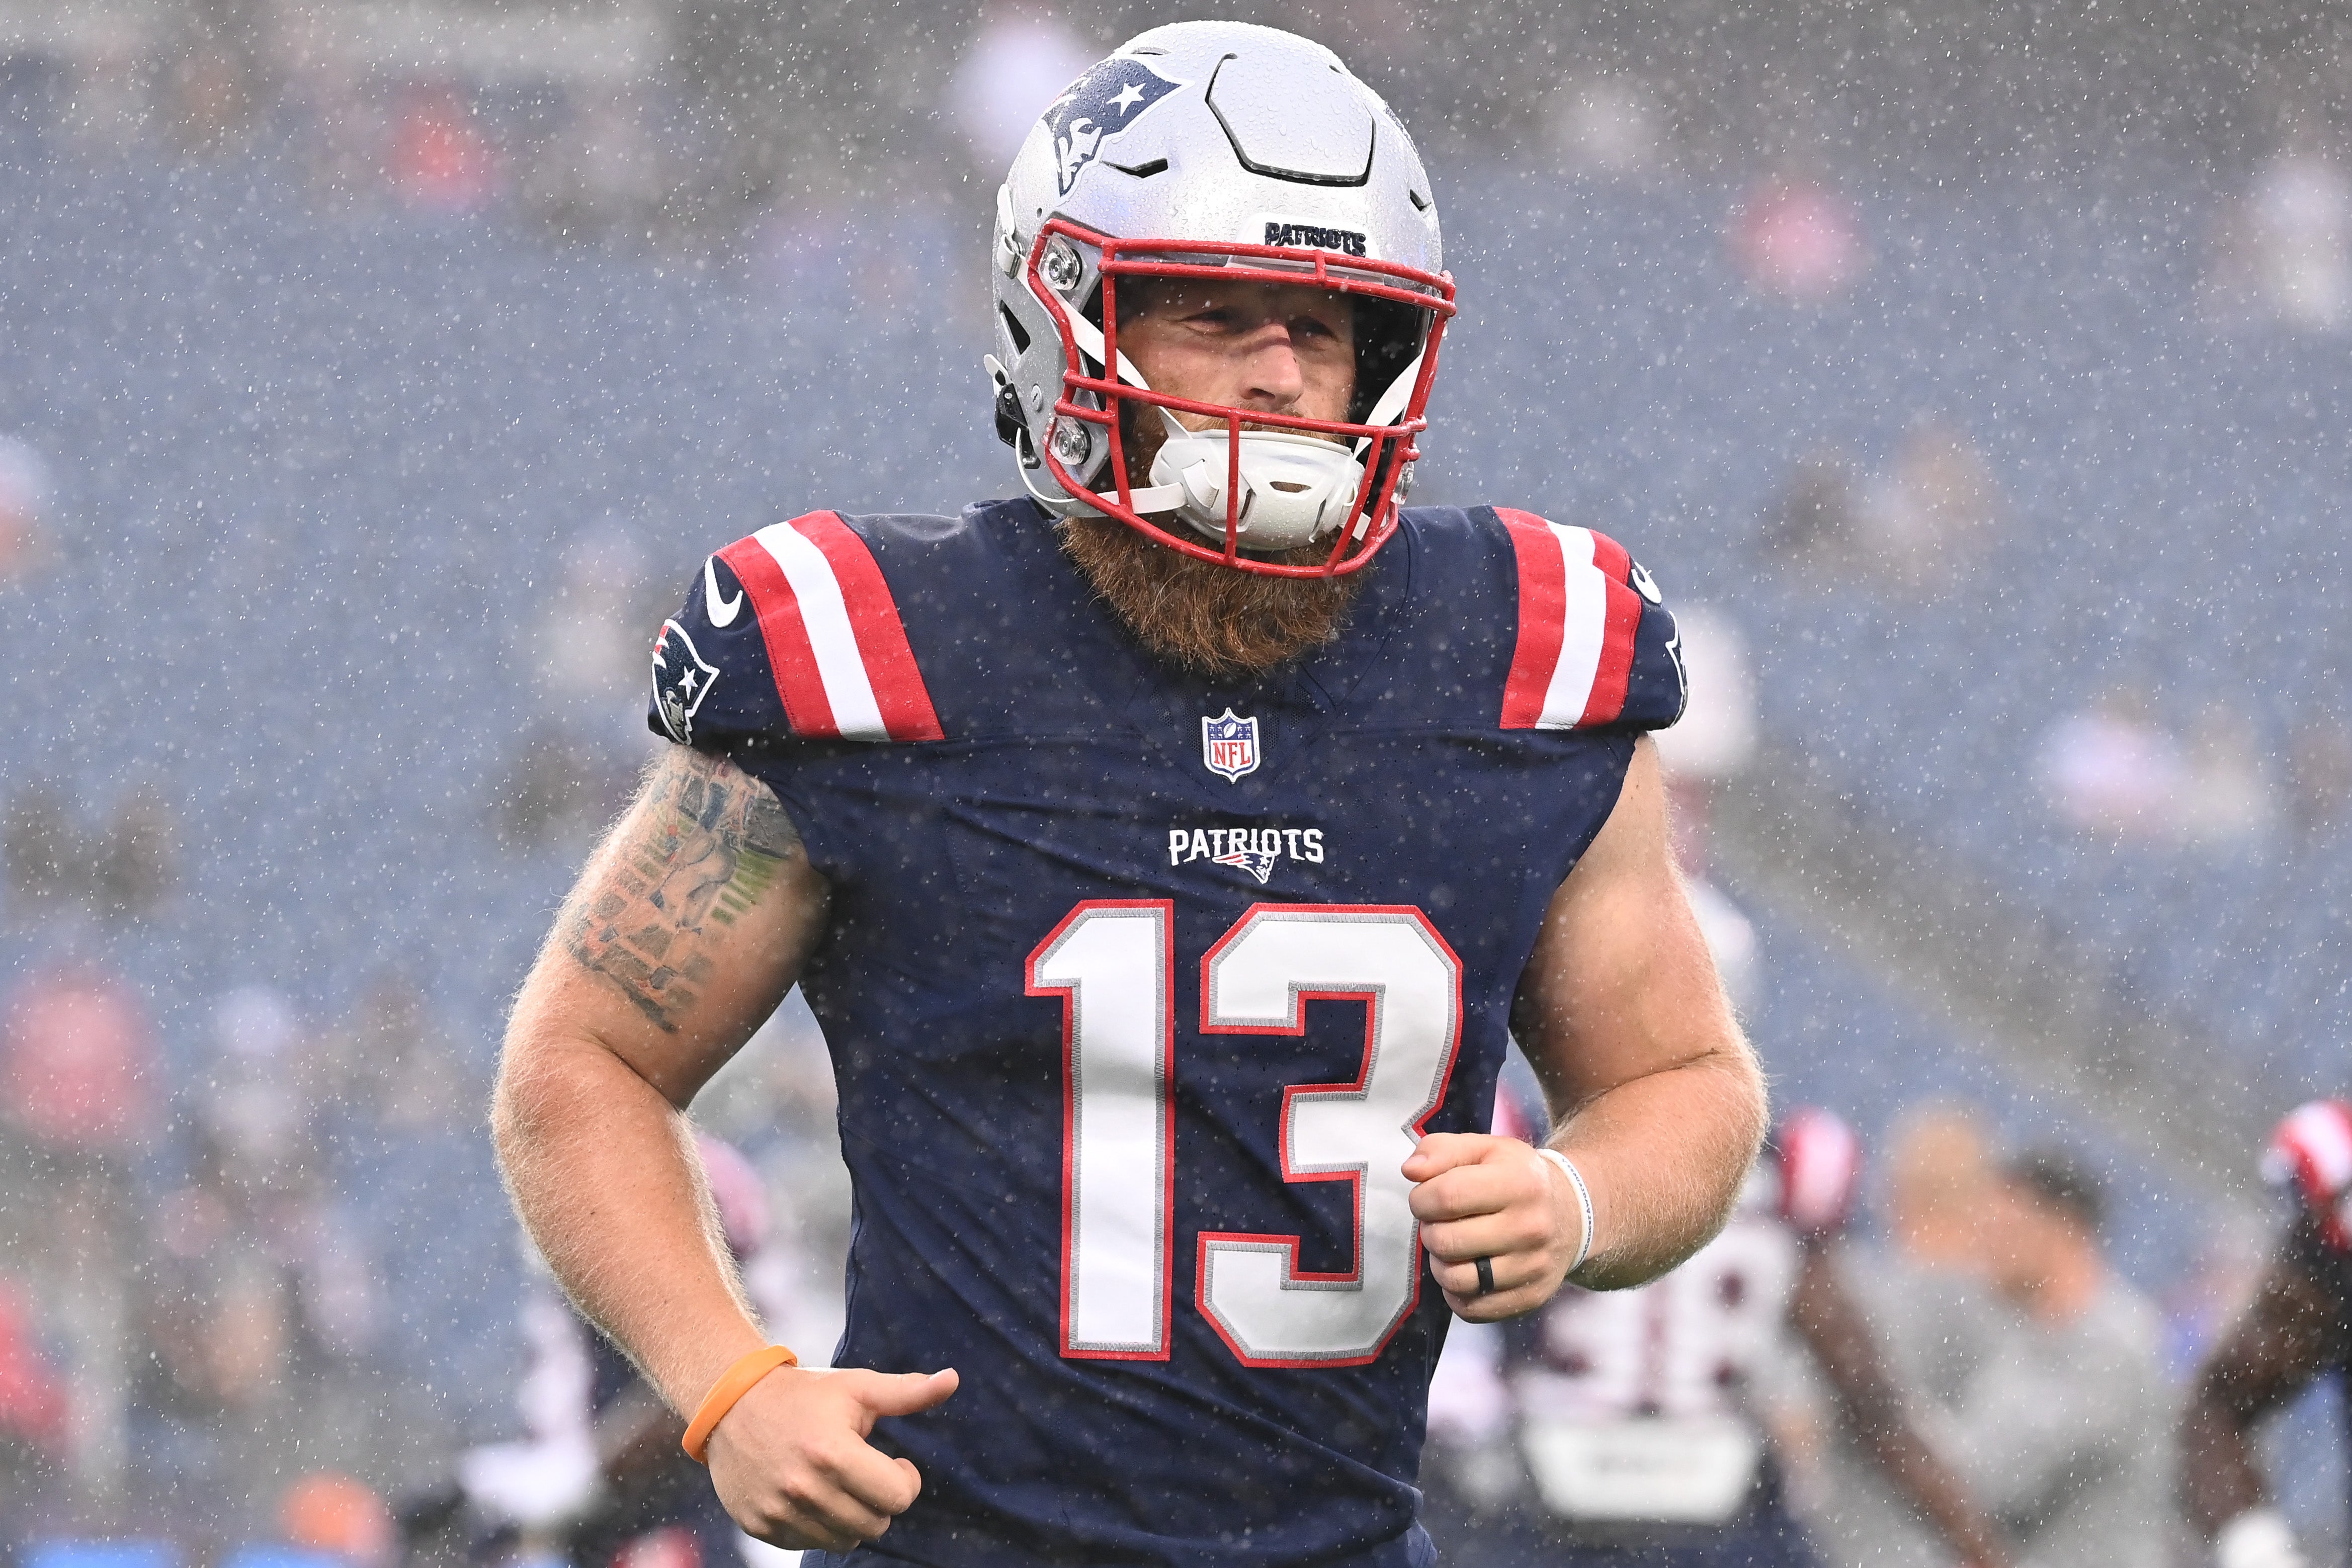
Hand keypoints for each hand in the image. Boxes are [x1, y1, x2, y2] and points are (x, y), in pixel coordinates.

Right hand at [705, 1365, 959, 1549]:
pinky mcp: (760, 1525)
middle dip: (880, 1500)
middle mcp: (804, 1488)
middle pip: (875, 1524)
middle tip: (866, 1473)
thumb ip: (905, 1393)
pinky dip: (819, 1526)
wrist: (731, 1403)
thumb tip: (952, 1380)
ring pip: (844, 1540)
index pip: (897, 1497)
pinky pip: (808, 1544)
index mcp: (833, 1452)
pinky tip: (812, 1495)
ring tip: (840, 1484)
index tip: (894, 1461)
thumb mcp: (856, 1387)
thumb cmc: (804, 1394)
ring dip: (852, 1516)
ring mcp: (779, 1511)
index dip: (904, 1480)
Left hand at [1406, 1133, 1583, 1321]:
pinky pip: (1471, 1309)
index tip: (1425, 1198)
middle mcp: (1531, 1227)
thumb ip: (1442, 1150)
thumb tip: (1411, 1171)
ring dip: (1440, 1263)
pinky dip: (1457, 1292)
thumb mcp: (1485, 1149)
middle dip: (1430, 1230)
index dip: (1421, 1199)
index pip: (1446, 1196)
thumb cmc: (1516, 1177)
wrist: (1570, 1213)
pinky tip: (1467, 1268)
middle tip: (1442, 1222)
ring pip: (1455, 1279)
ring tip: (1453, 1246)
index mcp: (1519, 1182)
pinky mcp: (1530, 1297)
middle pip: (1446, 1241)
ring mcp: (1533, 1267)